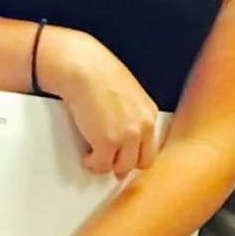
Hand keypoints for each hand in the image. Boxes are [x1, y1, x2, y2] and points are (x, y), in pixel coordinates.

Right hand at [37, 28, 159, 177]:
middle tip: (111, 162)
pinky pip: (101, 165)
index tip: (125, 155)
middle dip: (126, 165)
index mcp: (149, 113)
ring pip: (122, 167)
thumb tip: (119, 128)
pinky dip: (92, 164)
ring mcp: (127, 136)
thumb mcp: (126, 93)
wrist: (84, 68)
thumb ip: (130, 113)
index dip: (135, 153)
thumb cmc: (98, 72)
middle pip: (143, 162)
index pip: (150, 145)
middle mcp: (144, 126)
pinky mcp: (107, 143)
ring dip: (107, 165)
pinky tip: (87, 157)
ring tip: (96, 159)